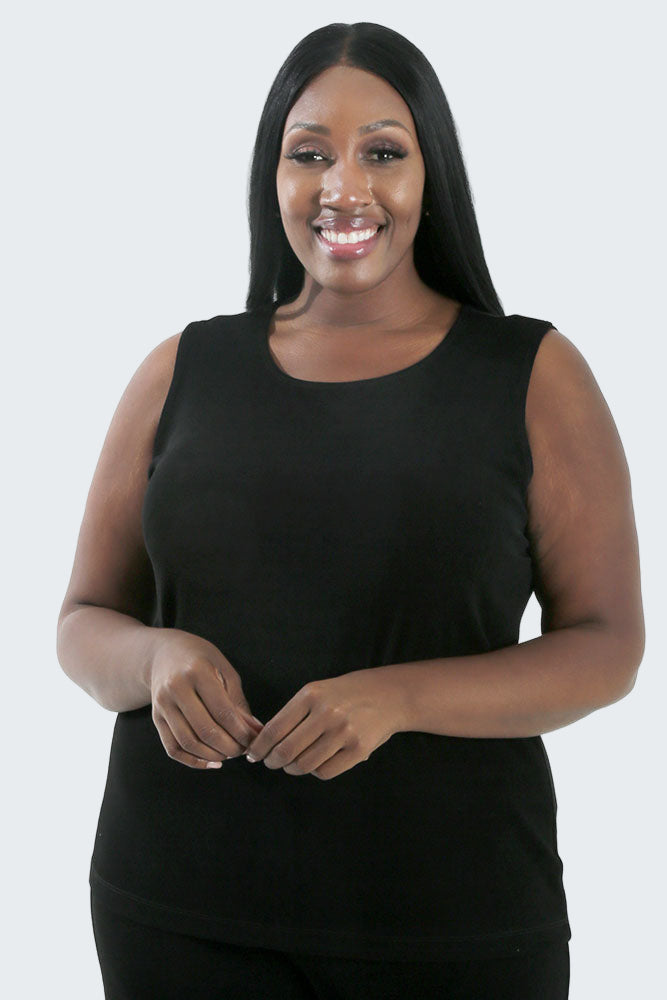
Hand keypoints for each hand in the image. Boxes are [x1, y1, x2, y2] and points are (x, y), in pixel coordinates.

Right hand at [149, 629, 262, 769]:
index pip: (222, 712)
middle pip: (205, 730)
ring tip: (230, 755)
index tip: (254, 740)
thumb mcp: (224, 670)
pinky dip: (193, 761)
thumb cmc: (201, 660)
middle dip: (229, 747)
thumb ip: (238, 701)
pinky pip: (172, 748)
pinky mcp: (155, 718)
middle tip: (243, 750)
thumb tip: (254, 731)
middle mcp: (175, 688)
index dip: (241, 732)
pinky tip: (211, 763)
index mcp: (197, 672)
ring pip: (188, 742)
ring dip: (213, 756)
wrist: (163, 653)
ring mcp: (162, 704)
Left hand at [243, 668, 406, 779]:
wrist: (388, 695)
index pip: (275, 728)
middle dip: (272, 762)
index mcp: (311, 695)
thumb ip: (293, 713)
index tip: (252, 755)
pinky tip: (315, 764)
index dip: (259, 746)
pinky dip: (314, 772)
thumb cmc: (345, 694)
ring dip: (292, 769)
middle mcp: (327, 713)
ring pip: (304, 765)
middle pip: (286, 751)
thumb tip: (264, 741)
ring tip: (292, 765)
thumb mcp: (317, 691)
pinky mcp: (358, 750)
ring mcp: (344, 733)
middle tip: (270, 763)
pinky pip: (325, 772)